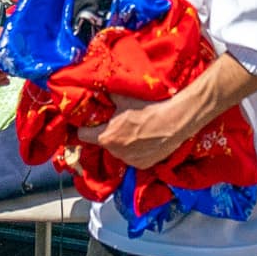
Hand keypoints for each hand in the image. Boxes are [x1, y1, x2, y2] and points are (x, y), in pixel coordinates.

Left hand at [79, 93, 200, 170]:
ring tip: (136, 130)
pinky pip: (134, 157)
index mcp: (106, 137)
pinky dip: (137, 151)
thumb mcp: (124, 98)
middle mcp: (115, 152)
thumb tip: (99, 90)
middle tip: (120, 122)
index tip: (90, 123)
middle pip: (104, 142)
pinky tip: (146, 139)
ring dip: (123, 143)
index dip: (85, 127)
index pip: (83, 135)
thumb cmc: (148, 108)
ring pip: (119, 151)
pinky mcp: (144, 165)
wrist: (174, 121)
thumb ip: (108, 96)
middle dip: (109, 134)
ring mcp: (129, 161)